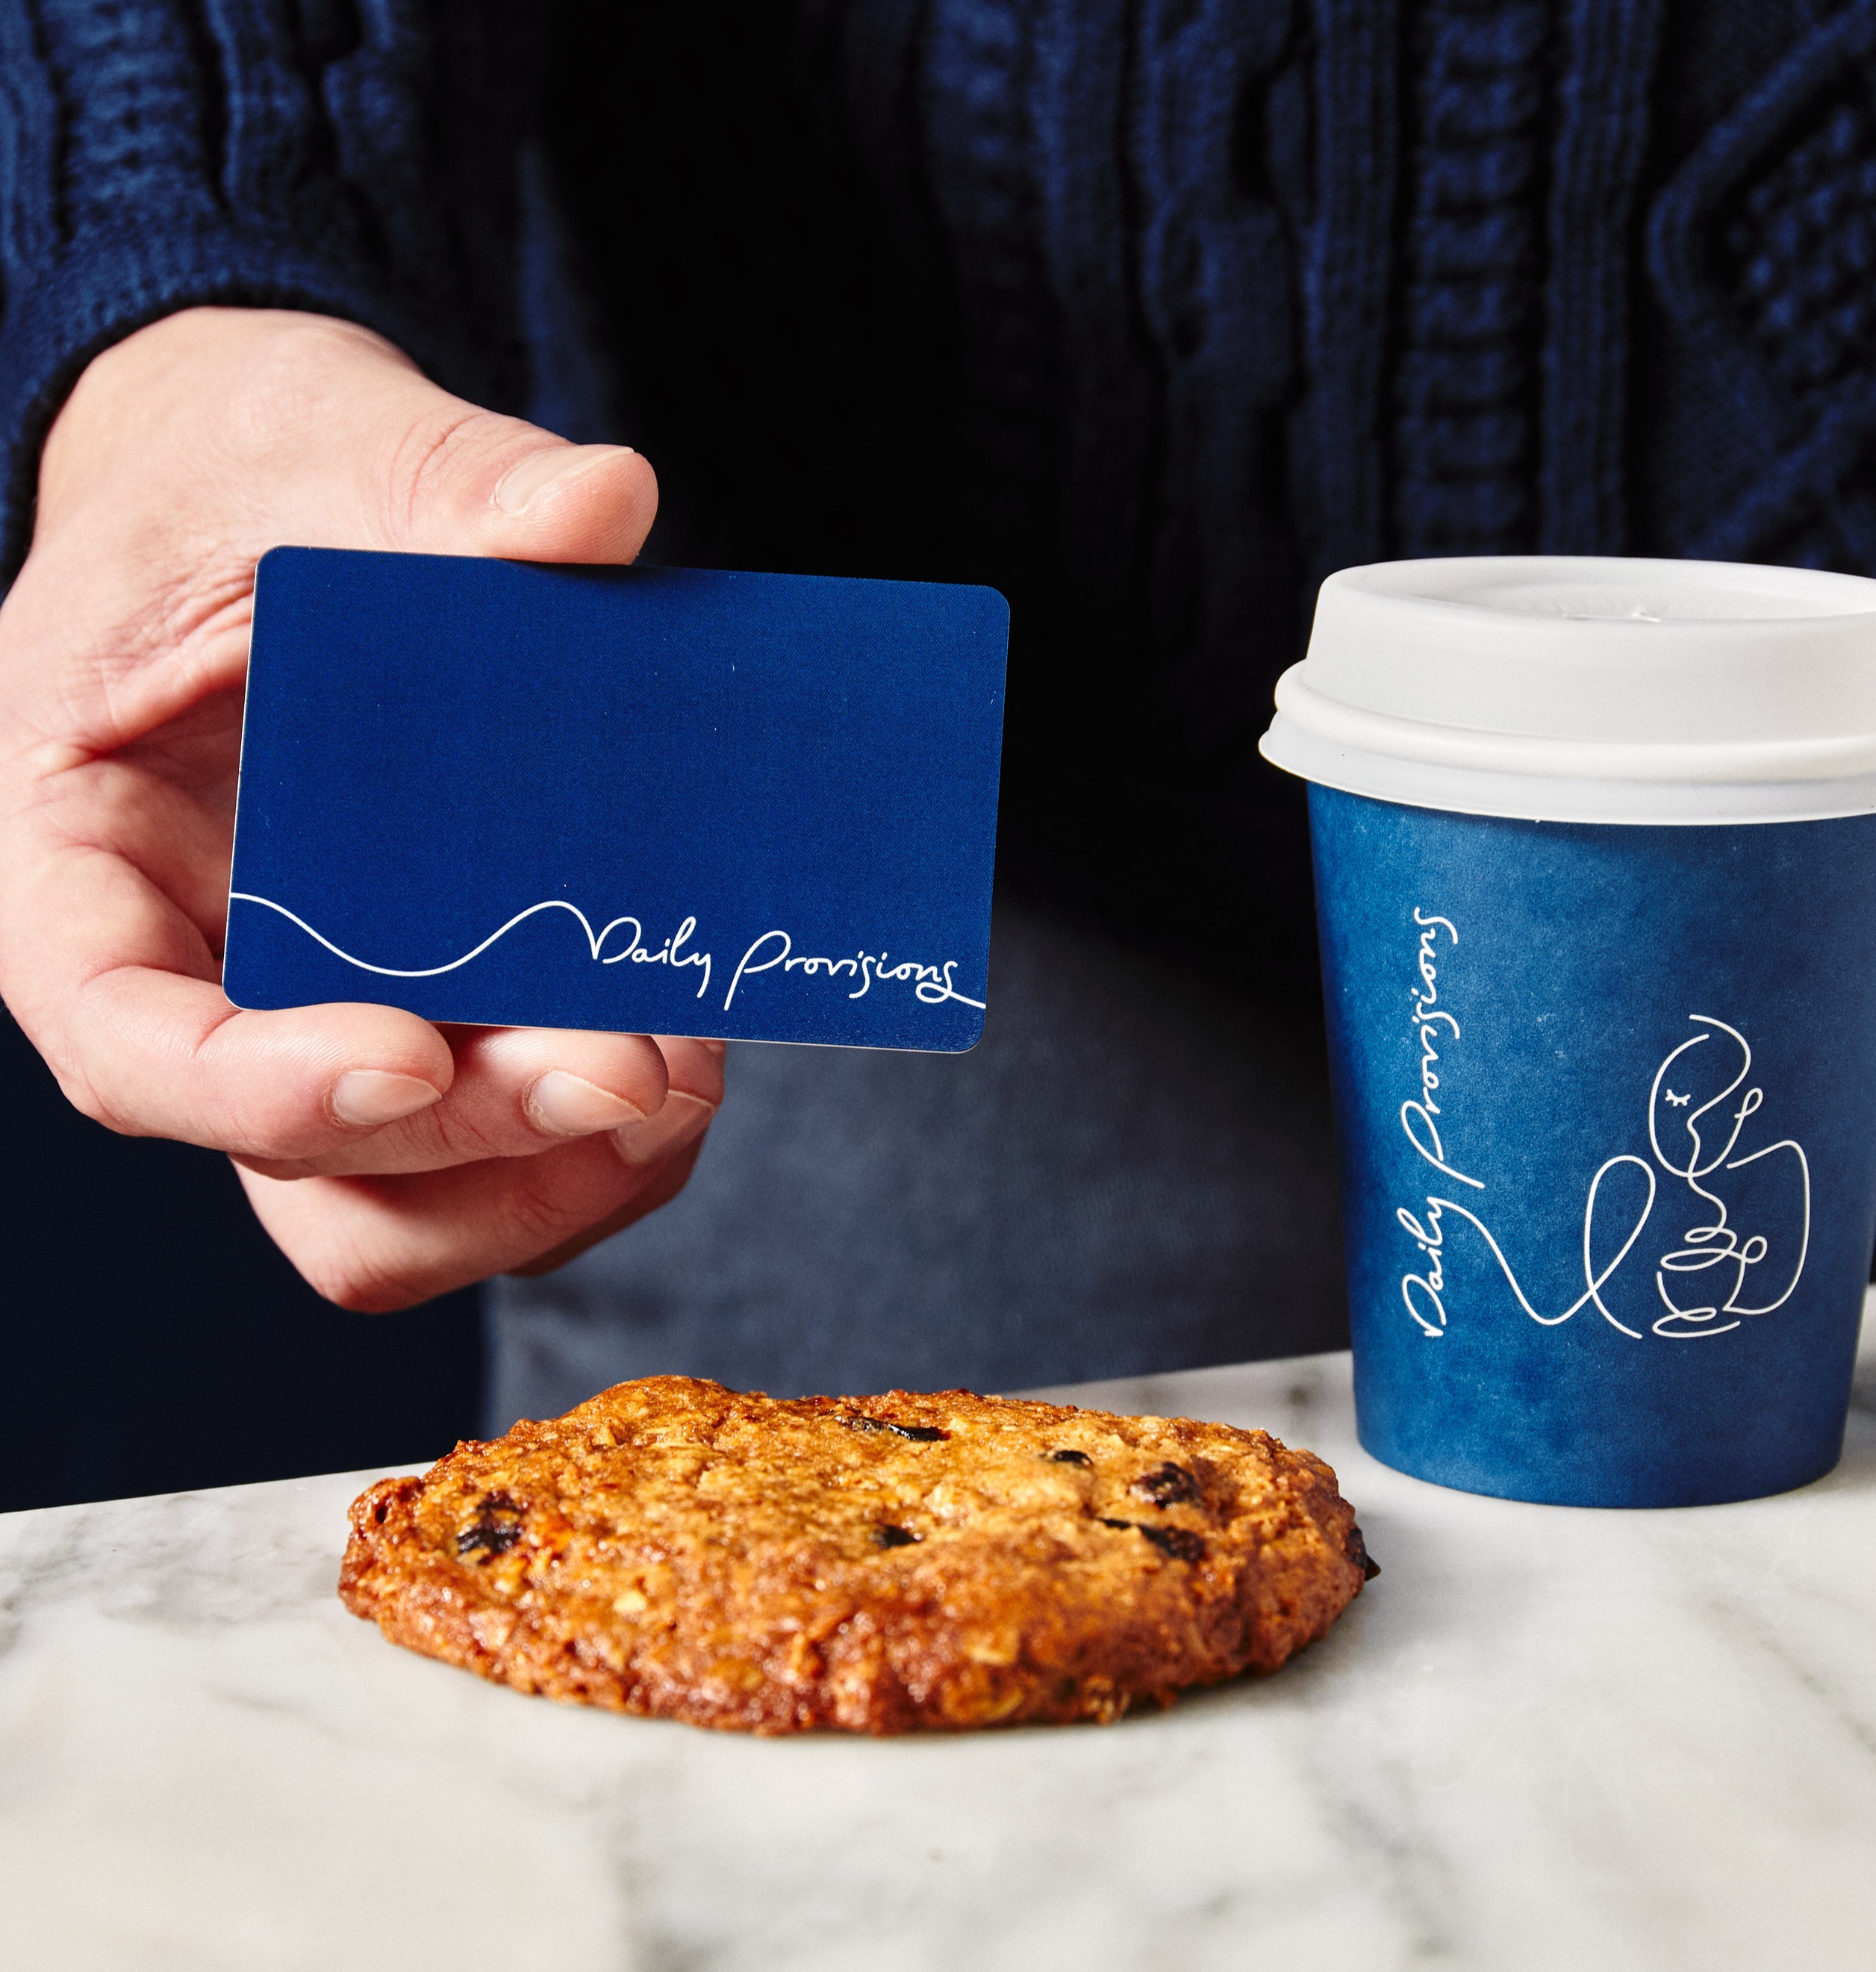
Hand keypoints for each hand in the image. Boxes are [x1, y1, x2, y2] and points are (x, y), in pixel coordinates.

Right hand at [0, 307, 722, 1308]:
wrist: (270, 506)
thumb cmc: (243, 475)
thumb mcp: (314, 441)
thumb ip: (446, 481)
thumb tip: (603, 505)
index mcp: (83, 873)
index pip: (133, 1046)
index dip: (266, 1091)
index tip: (417, 1054)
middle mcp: (193, 989)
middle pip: (311, 1171)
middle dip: (482, 1146)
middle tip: (636, 1065)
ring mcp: (316, 1028)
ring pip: (413, 1212)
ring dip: (559, 1176)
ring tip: (682, 1071)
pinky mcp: (429, 1028)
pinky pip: (500, 1159)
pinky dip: (600, 1142)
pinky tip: (688, 1044)